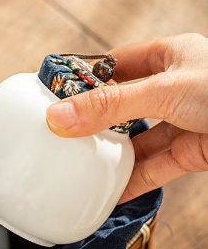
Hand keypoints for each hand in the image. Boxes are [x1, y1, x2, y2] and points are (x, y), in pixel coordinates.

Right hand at [46, 33, 207, 202]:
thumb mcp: (165, 89)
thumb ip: (111, 105)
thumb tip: (59, 116)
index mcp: (170, 56)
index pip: (116, 64)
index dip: (86, 79)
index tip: (56, 96)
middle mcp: (174, 89)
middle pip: (122, 105)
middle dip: (94, 122)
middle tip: (62, 136)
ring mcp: (182, 122)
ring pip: (137, 140)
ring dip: (111, 155)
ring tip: (79, 167)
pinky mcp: (191, 153)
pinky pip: (153, 168)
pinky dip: (130, 181)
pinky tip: (109, 192)